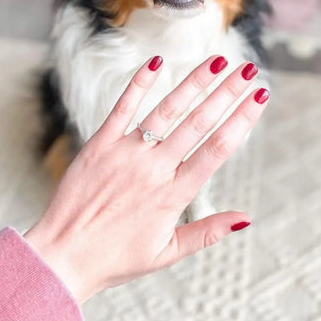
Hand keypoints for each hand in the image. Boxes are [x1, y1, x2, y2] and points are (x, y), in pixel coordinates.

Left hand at [24, 55, 268, 304]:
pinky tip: (156, 62)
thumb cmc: (115, 259)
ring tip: (217, 61)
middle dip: (227, 93)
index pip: (216, 149)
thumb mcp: (166, 254)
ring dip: (194, 83)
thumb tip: (245, 218)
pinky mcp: (100, 144)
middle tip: (248, 70)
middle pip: (198, 123)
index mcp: (172, 196)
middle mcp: (152, 169)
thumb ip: (207, 232)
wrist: (61, 256)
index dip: (242, 120)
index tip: (260, 97)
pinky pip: (122, 107)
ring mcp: (125, 153)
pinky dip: (139, 83)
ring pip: (166, 110)